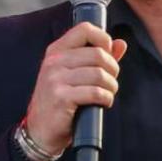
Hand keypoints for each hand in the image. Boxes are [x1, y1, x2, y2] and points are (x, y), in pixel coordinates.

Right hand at [24, 22, 127, 154]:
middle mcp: (54, 62)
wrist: (40, 131)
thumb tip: (121, 43)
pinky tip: (103, 103)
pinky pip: (95, 92)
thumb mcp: (75, 75)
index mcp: (57, 51)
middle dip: (113, 69)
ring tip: (108, 93)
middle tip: (111, 81)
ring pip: (99, 74)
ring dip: (111, 86)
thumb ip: (98, 58)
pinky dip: (106, 98)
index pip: (85, 29)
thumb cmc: (61, 101)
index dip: (104, 39)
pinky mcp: (60, 98)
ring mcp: (55, 79)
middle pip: (98, 54)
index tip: (109, 55)